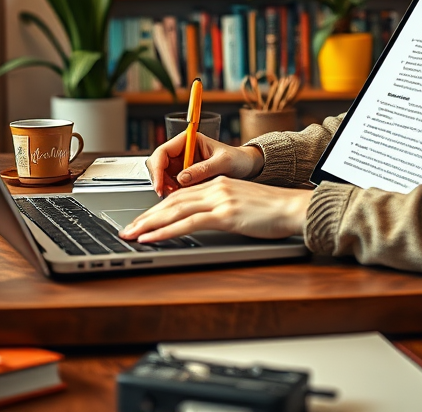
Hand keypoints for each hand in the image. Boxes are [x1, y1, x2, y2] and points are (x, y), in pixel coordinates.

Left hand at [119, 176, 310, 242]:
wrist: (294, 207)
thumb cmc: (274, 210)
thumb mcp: (243, 203)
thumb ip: (223, 207)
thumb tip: (207, 220)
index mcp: (218, 184)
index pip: (180, 195)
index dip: (158, 208)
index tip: (142, 220)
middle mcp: (215, 188)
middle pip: (172, 201)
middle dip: (146, 216)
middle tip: (128, 229)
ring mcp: (219, 200)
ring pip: (174, 210)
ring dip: (149, 224)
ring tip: (132, 234)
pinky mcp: (225, 214)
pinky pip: (187, 223)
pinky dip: (165, 231)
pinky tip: (152, 238)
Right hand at [145, 132, 264, 196]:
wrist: (246, 167)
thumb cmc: (238, 159)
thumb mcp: (224, 162)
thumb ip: (204, 169)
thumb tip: (182, 178)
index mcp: (189, 140)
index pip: (163, 152)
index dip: (158, 169)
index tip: (161, 185)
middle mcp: (182, 151)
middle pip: (158, 165)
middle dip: (160, 181)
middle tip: (168, 194)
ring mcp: (182, 164)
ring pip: (162, 177)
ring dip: (166, 188)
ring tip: (180, 196)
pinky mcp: (185, 177)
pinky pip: (171, 185)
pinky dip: (173, 193)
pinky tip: (184, 197)